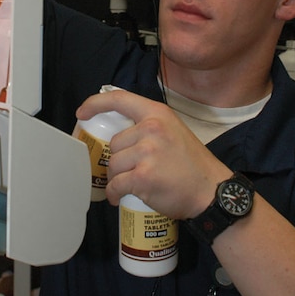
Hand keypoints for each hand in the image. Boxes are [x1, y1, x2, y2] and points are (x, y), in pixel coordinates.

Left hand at [76, 90, 228, 218]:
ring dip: (117, 177)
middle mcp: (151, 129)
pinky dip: (114, 193)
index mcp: (157, 114)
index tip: (82, 113)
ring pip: (113, 165)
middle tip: (134, 170)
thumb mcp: (173, 131)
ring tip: (131, 184)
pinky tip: (120, 197)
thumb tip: (120, 133)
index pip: (119, 98)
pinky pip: (116, 184)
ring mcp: (147, 152)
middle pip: (114, 143)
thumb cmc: (192, 164)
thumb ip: (149, 126)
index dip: (95, 104)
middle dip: (119, 159)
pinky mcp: (143, 176)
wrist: (212, 191)